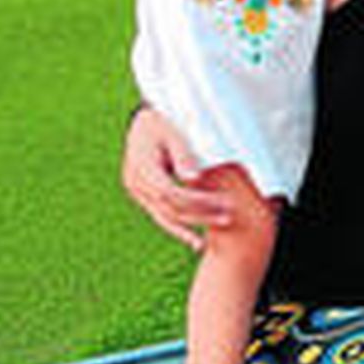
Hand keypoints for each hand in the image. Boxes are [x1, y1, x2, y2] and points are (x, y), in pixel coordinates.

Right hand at [120, 106, 236, 249]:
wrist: (143, 123)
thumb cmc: (163, 123)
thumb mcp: (174, 134)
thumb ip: (183, 157)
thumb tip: (194, 179)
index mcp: (143, 166)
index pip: (172, 192)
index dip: (198, 200)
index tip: (222, 201)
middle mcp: (136, 182)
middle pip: (170, 207)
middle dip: (199, 216)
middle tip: (227, 218)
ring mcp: (136, 191)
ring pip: (164, 217)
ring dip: (189, 228)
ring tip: (211, 240)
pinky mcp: (142, 196)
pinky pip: (160, 215)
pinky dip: (178, 228)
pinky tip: (195, 240)